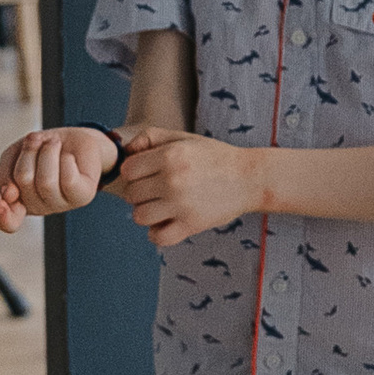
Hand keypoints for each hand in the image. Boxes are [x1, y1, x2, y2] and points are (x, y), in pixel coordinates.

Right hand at [0, 124, 114, 233]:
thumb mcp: (13, 155)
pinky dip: (66, 159)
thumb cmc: (41, 149)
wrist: (75, 139)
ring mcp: (60, 204)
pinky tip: (69, 157)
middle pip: (24, 179)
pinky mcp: (82, 197)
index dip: (1, 217)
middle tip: (37, 141)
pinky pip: (68, 179)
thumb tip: (8, 196)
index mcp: (19, 201)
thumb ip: (4, 175)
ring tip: (54, 144)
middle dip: (29, 151)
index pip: (9, 222)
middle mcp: (38, 207)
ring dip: (48, 152)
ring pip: (46, 181)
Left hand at [113, 126, 263, 248]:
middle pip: (131, 194)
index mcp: (169, 156)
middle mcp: (172, 180)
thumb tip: (124, 151)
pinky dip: (157, 233)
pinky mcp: (191, 225)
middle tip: (156, 190)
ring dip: (146, 212)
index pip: (127, 170)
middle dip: (139, 192)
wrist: (249, 178)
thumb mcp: (183, 138)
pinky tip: (166, 223)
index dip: (133, 172)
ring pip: (139, 216)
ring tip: (161, 206)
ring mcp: (181, 205)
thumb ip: (151, 137)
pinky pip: (157, 237)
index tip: (146, 174)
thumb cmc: (214, 157)